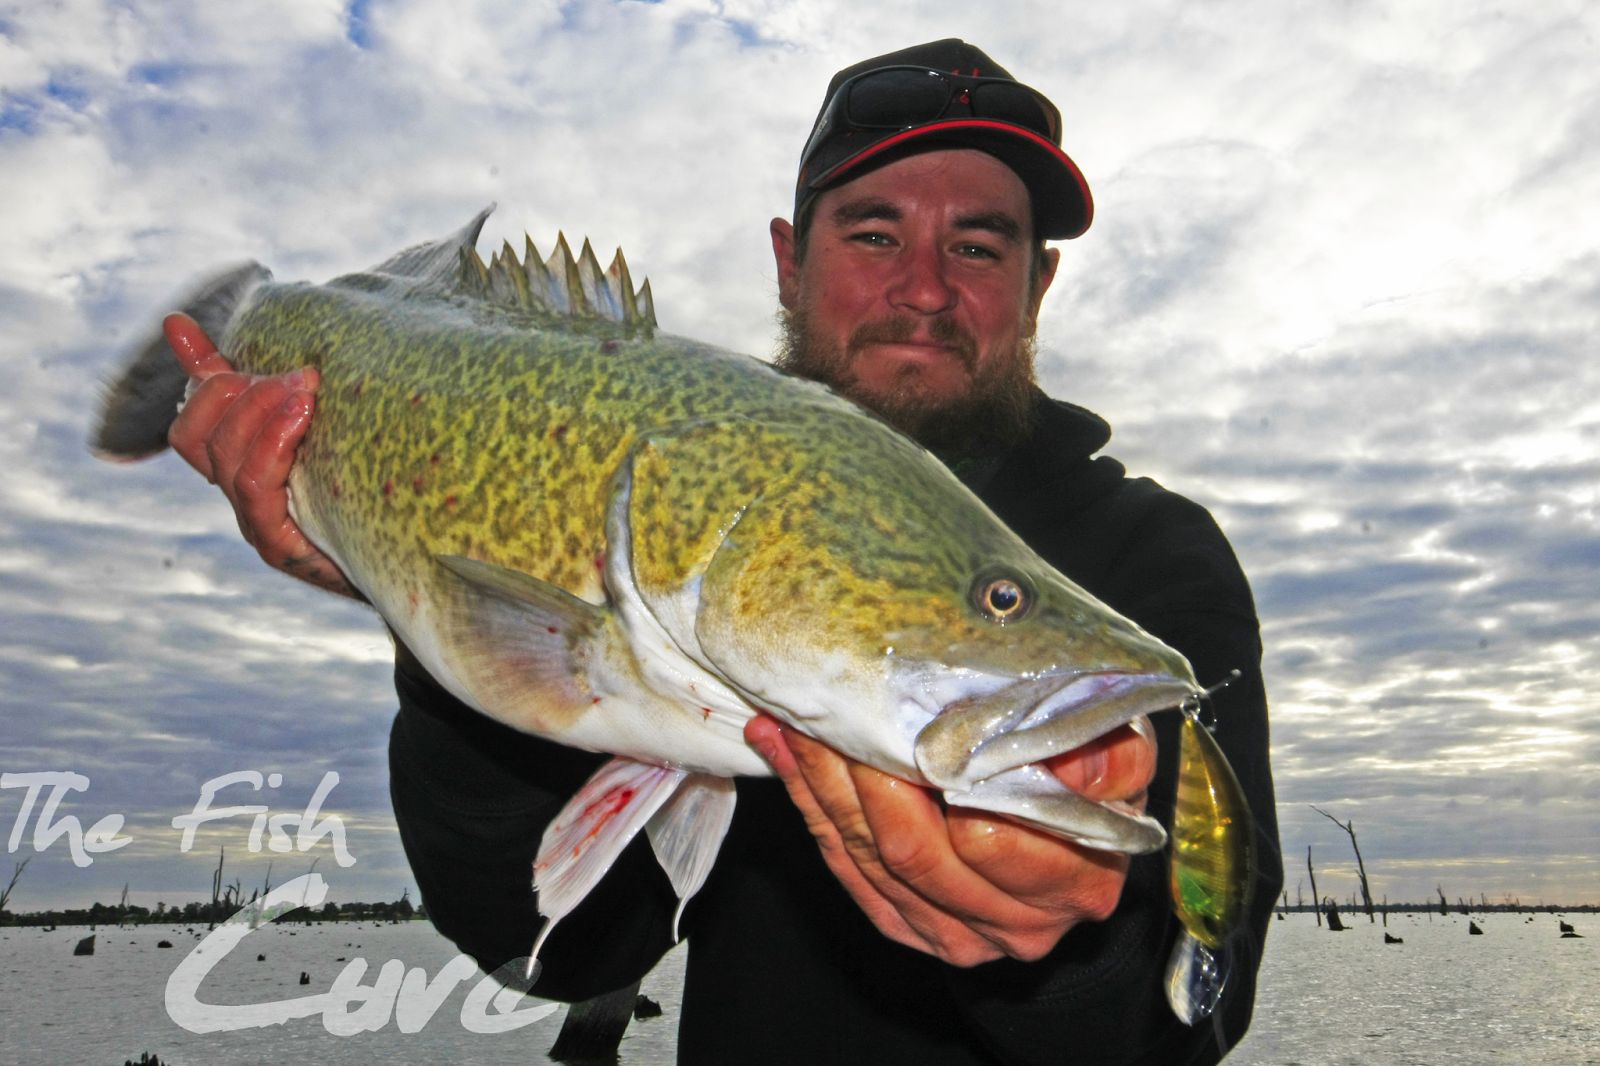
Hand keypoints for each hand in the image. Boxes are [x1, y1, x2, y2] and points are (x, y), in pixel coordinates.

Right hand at [164, 313, 360, 598]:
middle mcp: (241, 496)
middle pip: (195, 436)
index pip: (190, 423)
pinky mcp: (281, 545)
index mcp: (243, 467)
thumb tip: (184, 326)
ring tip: (307, 388)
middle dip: (238, 391)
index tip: (214, 340)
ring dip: (263, 410)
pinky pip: (256, 487)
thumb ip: (270, 382)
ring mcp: (256, 524)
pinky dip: (274, 443)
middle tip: (299, 374)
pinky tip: (305, 417)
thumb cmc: (369, 487)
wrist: (414, 558)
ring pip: (225, 456)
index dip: (199, 378)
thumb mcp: (324, 426)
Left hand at [744, 714, 1155, 965]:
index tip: (904, 717)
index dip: (937, 779)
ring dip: (820, 783)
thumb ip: (1109, 752)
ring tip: (791, 717)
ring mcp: (958, 935)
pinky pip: (846, 870)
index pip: (988, 837)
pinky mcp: (910, 928)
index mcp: (1076, 883)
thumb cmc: (1098, 783)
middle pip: (914, 852)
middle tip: (828, 705)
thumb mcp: (1123, 756)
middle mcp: (1017, 924)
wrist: (1079, 851)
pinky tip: (783, 752)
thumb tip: (1068, 748)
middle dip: (860, 775)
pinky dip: (808, 805)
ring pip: (870, 859)